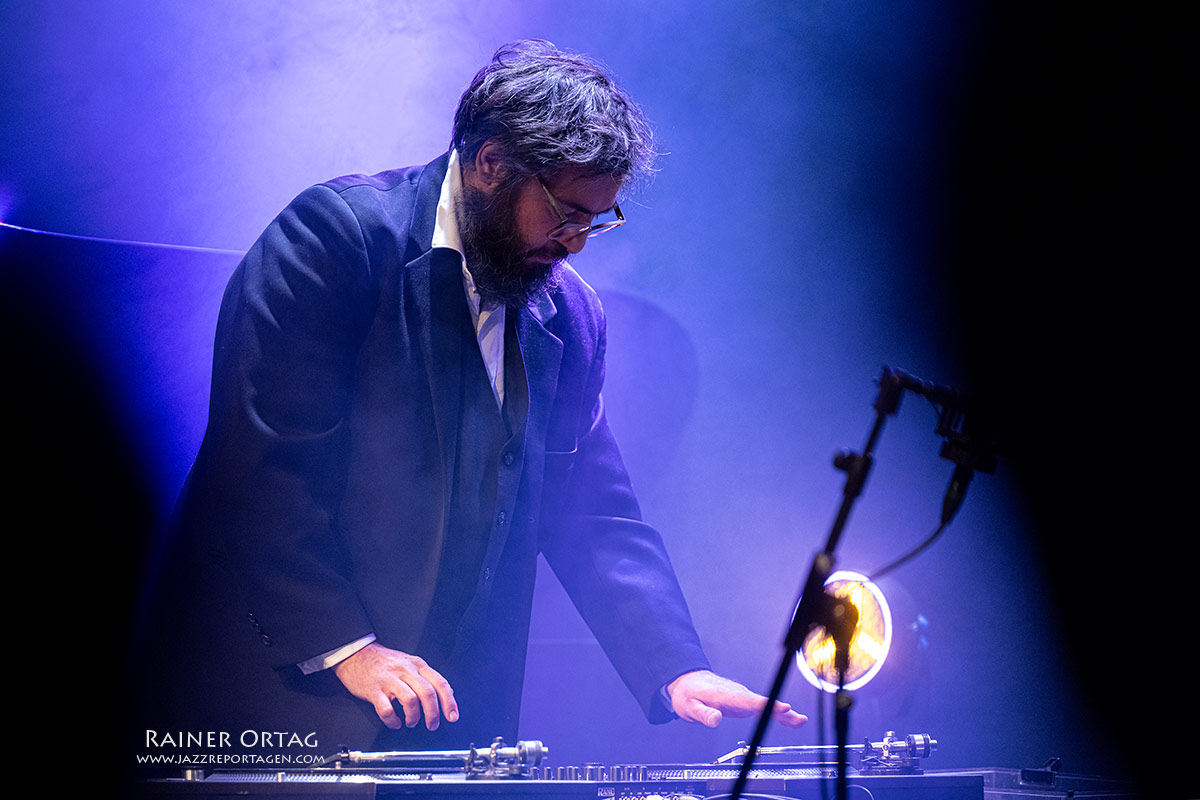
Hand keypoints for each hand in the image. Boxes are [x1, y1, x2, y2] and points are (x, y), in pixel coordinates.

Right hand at [333, 643, 458, 729]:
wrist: (356, 654)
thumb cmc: (383, 661)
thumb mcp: (409, 662)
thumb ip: (426, 676)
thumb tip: (445, 693)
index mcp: (417, 665)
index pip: (440, 683)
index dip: (449, 702)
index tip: (452, 716)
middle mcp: (405, 671)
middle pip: (427, 693)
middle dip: (433, 714)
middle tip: (433, 725)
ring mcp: (389, 680)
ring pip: (410, 701)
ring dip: (414, 717)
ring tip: (411, 722)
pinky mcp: (374, 690)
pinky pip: (387, 710)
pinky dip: (393, 720)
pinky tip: (395, 722)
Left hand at [667, 670, 806, 728]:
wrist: (689, 682)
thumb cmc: (688, 694)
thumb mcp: (689, 707)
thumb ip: (703, 714)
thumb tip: (715, 720)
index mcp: (724, 695)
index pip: (747, 701)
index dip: (764, 705)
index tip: (780, 707)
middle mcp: (737, 693)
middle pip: (761, 703)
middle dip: (779, 710)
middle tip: (796, 717)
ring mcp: (742, 697)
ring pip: (765, 704)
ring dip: (782, 713)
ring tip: (799, 722)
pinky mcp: (744, 701)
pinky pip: (763, 707)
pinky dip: (777, 713)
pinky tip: (790, 720)